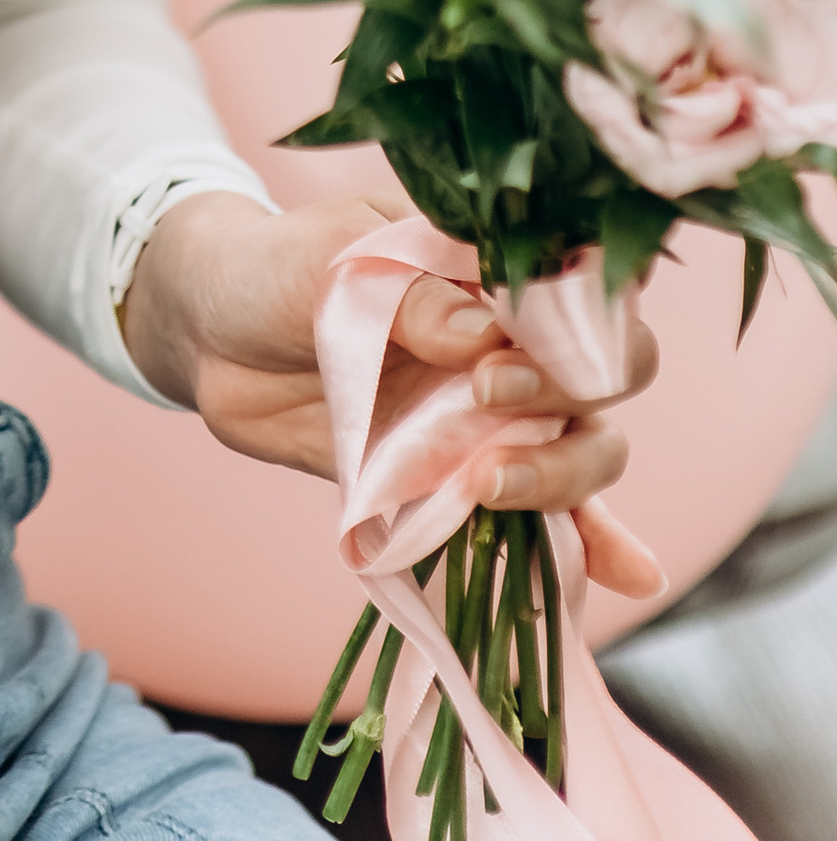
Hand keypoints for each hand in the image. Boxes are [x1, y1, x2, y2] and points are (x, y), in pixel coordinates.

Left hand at [117, 190, 665, 595]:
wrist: (210, 331)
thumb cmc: (276, 269)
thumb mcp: (328, 263)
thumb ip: (405, 296)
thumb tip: (483, 335)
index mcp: (490, 272)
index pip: (585, 293)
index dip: (574, 328)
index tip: (499, 353)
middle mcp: (509, 345)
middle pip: (599, 381)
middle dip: (566, 403)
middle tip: (484, 402)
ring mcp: (487, 417)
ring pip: (580, 453)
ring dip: (563, 481)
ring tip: (489, 487)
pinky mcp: (453, 478)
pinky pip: (537, 517)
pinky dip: (591, 547)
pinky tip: (631, 577)